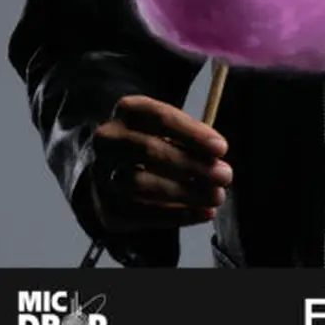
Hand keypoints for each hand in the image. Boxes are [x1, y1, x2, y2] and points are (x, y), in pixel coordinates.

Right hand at [87, 94, 232, 232]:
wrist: (116, 167)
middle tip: (224, 175)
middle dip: (192, 165)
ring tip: (216, 196)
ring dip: (185, 193)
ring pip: (141, 185)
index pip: (159, 117)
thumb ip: (191, 136)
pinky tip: (201, 213)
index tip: (222, 148)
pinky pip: (139, 214)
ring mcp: (101, 174)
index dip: (192, 133)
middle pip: (149, 150)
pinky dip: (175, 215)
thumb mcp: (171, 127)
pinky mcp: (105, 207)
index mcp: (128, 110)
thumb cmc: (155, 141)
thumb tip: (216, 156)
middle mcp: (107, 139)